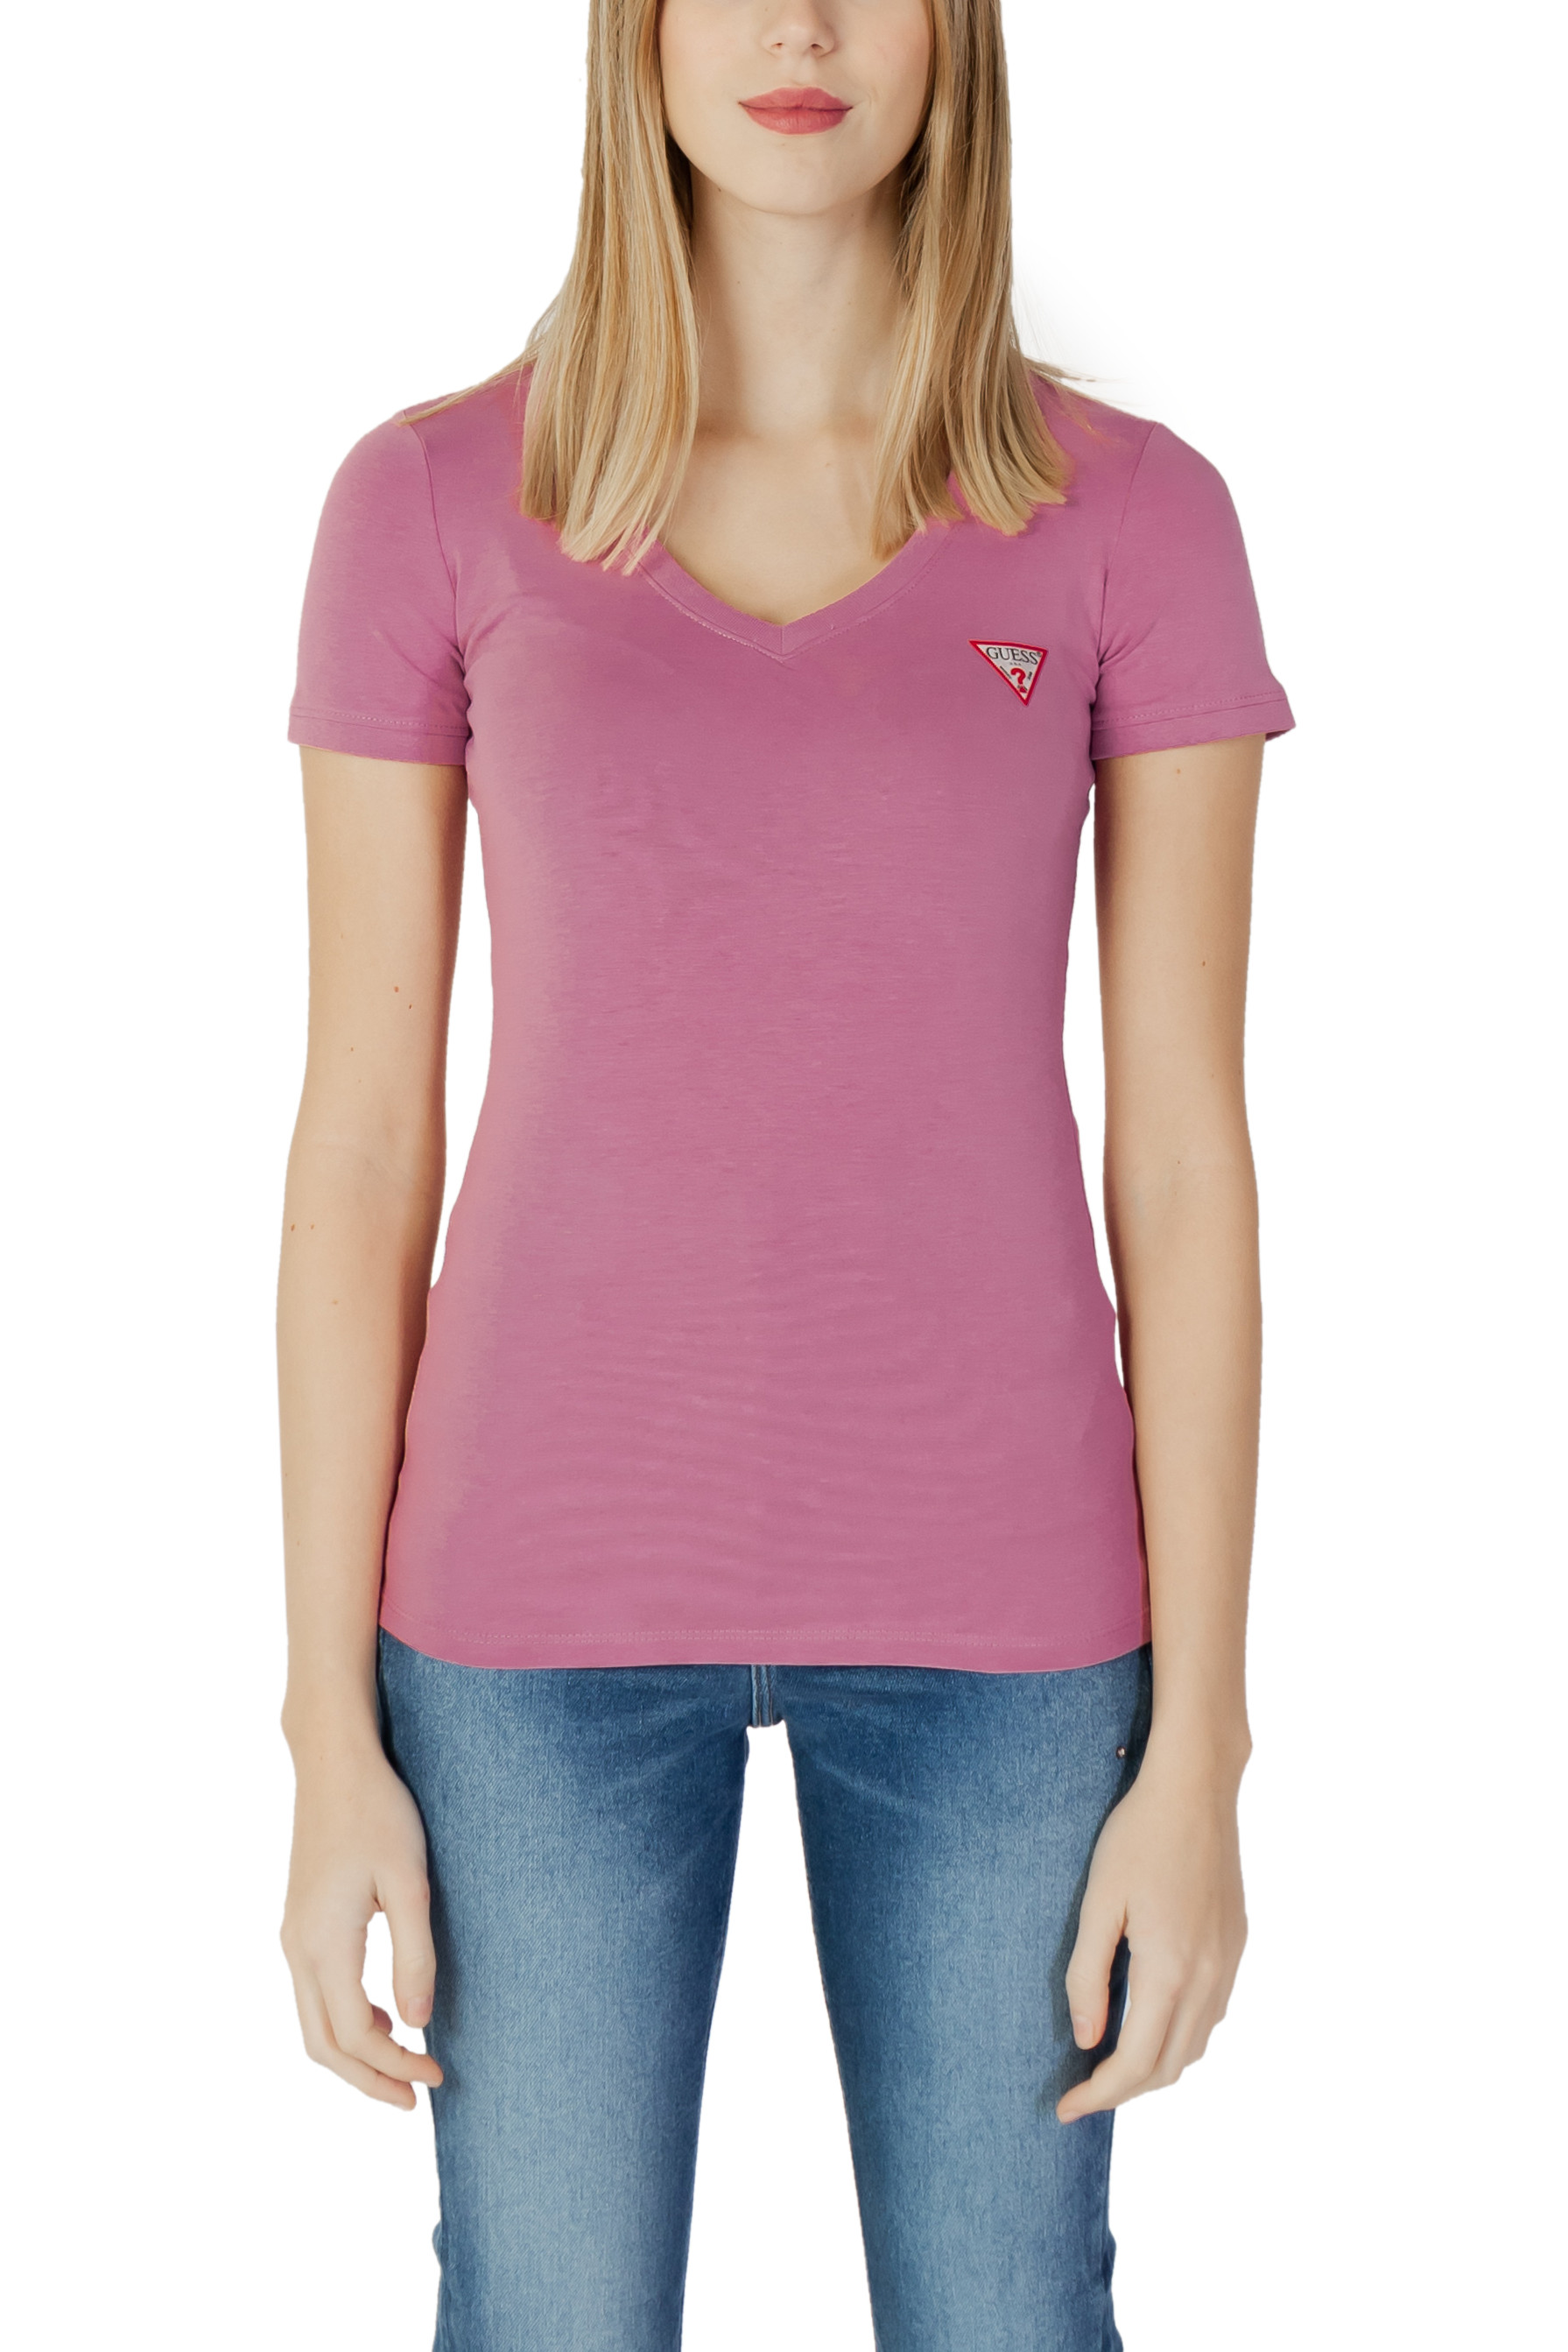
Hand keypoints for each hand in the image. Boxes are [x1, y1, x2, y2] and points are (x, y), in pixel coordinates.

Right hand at [280, 1741, 444, 2109]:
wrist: (335, 1763)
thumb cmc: (378, 1813)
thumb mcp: (408, 1883)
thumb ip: (413, 1956)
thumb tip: (417, 2026)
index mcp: (325, 1944)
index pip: (356, 2034)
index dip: (395, 2064)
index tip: (439, 2074)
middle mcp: (298, 1948)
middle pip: (323, 2045)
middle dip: (367, 2079)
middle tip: (415, 2097)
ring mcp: (293, 1936)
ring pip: (313, 2023)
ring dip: (354, 2054)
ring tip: (404, 2064)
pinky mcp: (300, 1922)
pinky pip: (314, 1994)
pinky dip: (344, 2021)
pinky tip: (385, 2013)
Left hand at [1056, 1739, 1247, 2122]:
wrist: (1196, 1789)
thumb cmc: (1138, 1836)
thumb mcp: (1098, 1902)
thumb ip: (1088, 1975)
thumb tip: (1088, 2039)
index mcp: (1170, 1971)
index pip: (1135, 2064)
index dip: (1099, 2095)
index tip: (1065, 2108)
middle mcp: (1208, 1978)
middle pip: (1169, 2067)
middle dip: (1125, 2091)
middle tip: (1082, 2092)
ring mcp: (1229, 1963)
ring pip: (1196, 2045)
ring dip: (1155, 2067)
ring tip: (1111, 2062)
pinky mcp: (1237, 1945)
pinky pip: (1211, 2014)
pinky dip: (1181, 2036)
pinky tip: (1151, 2018)